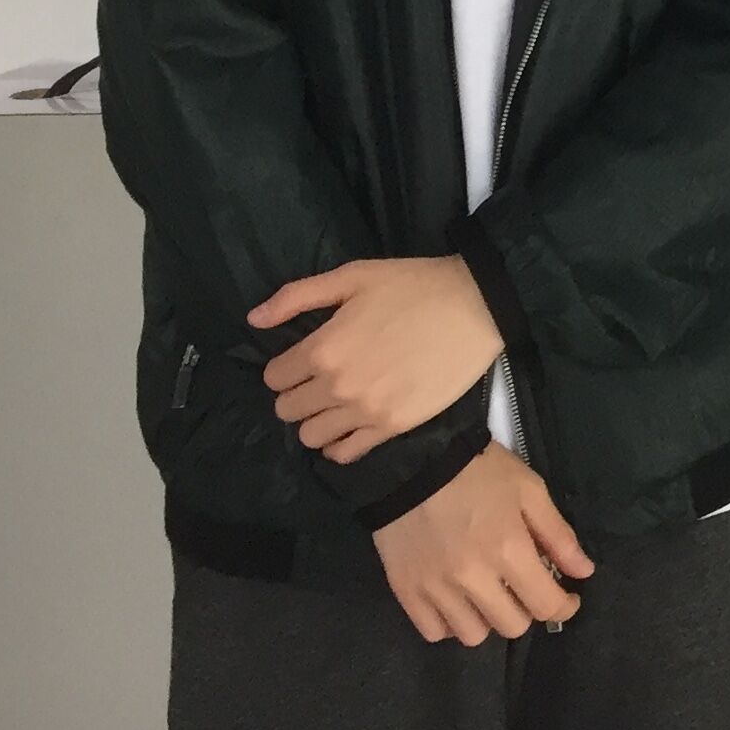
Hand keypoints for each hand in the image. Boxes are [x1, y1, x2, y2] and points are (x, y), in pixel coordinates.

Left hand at [253, 256, 502, 464]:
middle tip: (317, 380)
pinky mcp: (392, 427)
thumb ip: (297, 296)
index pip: (274, 377)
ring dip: (315, 420)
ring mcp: (365, 412)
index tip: (301, 359)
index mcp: (323, 349)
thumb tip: (253, 319)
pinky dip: (338, 444)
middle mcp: (337, 387)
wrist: (476, 307)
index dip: (284, 367)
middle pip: (287, 410)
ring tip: (334, 403)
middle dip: (295, 394)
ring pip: (310, 436)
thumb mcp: (353, 276)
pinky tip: (349, 425)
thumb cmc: (413, 286)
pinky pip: (345, 453)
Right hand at [372, 444, 593, 644]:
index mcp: (508, 550)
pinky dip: (449, 623)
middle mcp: (473, 578)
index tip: (566, 599)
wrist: (414, 459)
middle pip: (511, 627)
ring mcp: (436, 588)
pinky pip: (433, 632)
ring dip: (487, 619)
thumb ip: (558, 535)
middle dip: (526, 610)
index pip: (545, 605)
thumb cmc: (479, 470)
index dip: (563, 608)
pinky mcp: (405, 591)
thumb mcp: (529, 491)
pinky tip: (456, 600)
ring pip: (472, 636)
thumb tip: (584, 572)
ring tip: (487, 595)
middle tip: (522, 588)